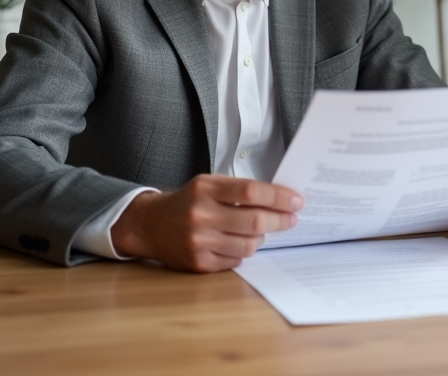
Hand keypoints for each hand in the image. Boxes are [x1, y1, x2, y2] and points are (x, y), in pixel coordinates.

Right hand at [111, 175, 303, 271]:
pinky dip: (244, 251)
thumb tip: (280, 197)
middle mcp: (200, 215)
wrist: (151, 225)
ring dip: (263, 237)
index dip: (279, 197)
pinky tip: (241, 242)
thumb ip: (239, 189)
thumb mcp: (208, 184)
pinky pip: (236, 259)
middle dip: (281, 220)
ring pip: (249, 244)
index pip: (251, 192)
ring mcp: (199, 242)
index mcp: (205, 189)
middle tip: (292, 218)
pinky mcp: (198, 263)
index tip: (296, 200)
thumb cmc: (188, 202)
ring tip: (264, 230)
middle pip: (255, 220)